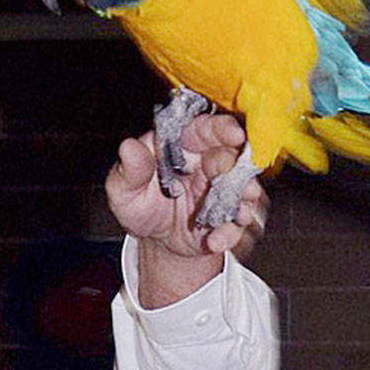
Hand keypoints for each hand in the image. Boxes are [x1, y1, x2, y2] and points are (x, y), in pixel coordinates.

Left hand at [106, 114, 267, 306]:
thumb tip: (129, 147)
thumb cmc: (139, 206)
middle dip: (240, 166)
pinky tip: (214, 240)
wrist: (154, 241)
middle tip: (242, 180)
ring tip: (237, 213)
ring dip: (244, 200)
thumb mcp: (124, 189)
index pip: (204, 128)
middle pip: (233, 156)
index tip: (235, 133)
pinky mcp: (230, 215)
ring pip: (245, 188)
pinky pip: (238, 222)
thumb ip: (130, 170)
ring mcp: (223, 189)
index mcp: (183, 146)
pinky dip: (229, 232)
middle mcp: (207, 163)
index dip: (222, 128)